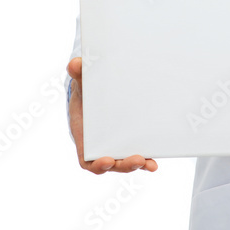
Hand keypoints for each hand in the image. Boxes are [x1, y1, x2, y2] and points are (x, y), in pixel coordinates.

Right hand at [66, 57, 157, 173]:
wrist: (97, 92)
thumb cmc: (86, 90)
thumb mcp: (82, 82)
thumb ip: (78, 74)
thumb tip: (75, 64)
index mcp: (85, 138)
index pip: (88, 160)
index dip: (97, 164)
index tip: (107, 160)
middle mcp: (101, 147)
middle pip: (112, 164)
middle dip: (124, 165)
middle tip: (138, 159)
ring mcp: (116, 146)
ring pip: (125, 162)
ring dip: (138, 165)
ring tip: (150, 164)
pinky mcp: (129, 142)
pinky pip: (137, 154)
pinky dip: (146, 160)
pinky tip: (155, 162)